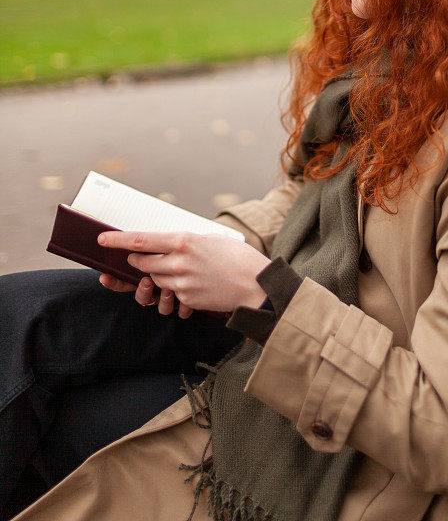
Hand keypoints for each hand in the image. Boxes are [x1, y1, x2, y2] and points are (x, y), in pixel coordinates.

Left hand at [97, 231, 269, 315]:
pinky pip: (171, 293)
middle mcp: (179, 261)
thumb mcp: (211, 239)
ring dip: (158, 274)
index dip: (118, 240)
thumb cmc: (237, 257)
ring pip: (155, 278)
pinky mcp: (187, 298)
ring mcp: (182, 282)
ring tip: (177, 269)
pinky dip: (174, 288)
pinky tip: (191, 283)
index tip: (102, 239)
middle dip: (137, 260)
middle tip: (137, 258)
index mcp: (185, 240)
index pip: (142, 240)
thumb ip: (187, 241)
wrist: (255, 284)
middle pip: (143, 261)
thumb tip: (169, 243)